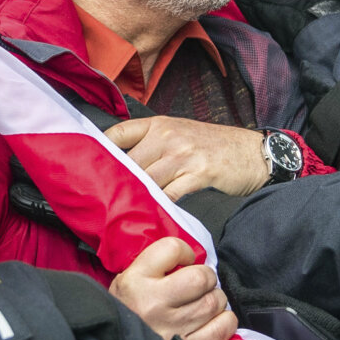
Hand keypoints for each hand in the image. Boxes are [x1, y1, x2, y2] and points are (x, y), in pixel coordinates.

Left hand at [104, 115, 273, 199]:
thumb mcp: (181, 134)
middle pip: (130, 161)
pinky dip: (160, 206)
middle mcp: (168, 135)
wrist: (254, 152)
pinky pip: (171, 193)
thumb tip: (123, 165)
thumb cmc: (215, 147)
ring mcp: (183, 154)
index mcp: (159, 124)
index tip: (86, 169)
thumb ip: (153, 144)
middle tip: (100, 203)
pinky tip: (152, 215)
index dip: (99, 150)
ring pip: (147, 179)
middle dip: (115, 183)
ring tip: (121, 214)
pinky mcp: (199, 173)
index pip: (118, 133)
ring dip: (135, 198)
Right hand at [110, 234, 238, 339]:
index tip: (185, 261)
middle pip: (201, 277)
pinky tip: (215, 320)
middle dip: (206, 278)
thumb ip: (154, 266)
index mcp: (135, 282)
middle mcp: (153, 304)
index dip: (185, 253)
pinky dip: (225, 321)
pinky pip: (220, 329)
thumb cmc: (124, 314)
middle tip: (199, 285)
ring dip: (215, 300)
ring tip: (203, 304)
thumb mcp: (126, 283)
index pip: (172, 249)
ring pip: (214, 302)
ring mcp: (172, 329)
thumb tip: (190, 259)